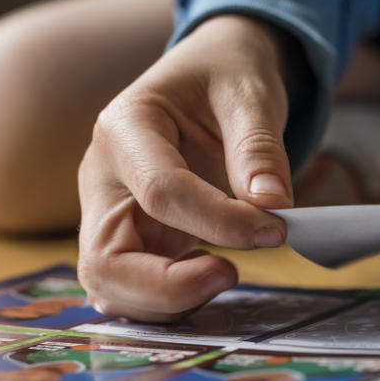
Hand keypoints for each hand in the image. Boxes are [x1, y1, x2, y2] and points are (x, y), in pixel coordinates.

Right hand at [78, 15, 295, 321]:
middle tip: (232, 274)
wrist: (210, 77)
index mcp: (124, 128)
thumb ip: (258, 148)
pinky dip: (168, 303)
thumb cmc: (225, 77)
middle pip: (105, 260)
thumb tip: (272, 206)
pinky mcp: (129, 240)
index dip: (221, 223)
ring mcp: (109, 214)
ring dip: (167, 302)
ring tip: (225, 274)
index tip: (276, 229)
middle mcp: (102, 178)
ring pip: (109, 287)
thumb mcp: (250, 93)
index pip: (160, 193)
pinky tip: (211, 280)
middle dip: (169, 286)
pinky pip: (132, 292)